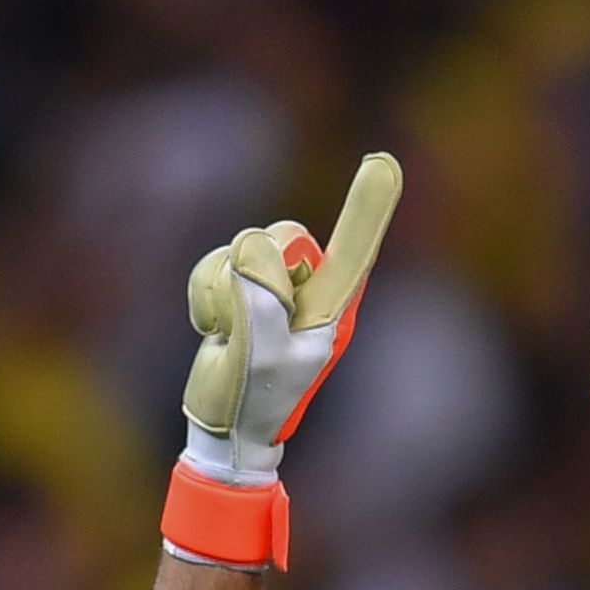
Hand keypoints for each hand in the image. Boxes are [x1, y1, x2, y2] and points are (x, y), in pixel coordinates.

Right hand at [162, 149, 402, 574]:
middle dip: (258, 275)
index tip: (385, 163)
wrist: (225, 426)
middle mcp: (308, 288)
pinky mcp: (240, 284)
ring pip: (241, 248)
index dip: (366, 209)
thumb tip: (250, 251)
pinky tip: (215, 329)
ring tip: (231, 337)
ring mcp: (273, 284)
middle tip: (251, 328)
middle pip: (281, 236)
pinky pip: (213, 263)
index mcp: (332, 307)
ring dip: (223, 294)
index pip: (353, 252)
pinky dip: (204, 295)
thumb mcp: (261, 355)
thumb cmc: (253, 399)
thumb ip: (259, 298)